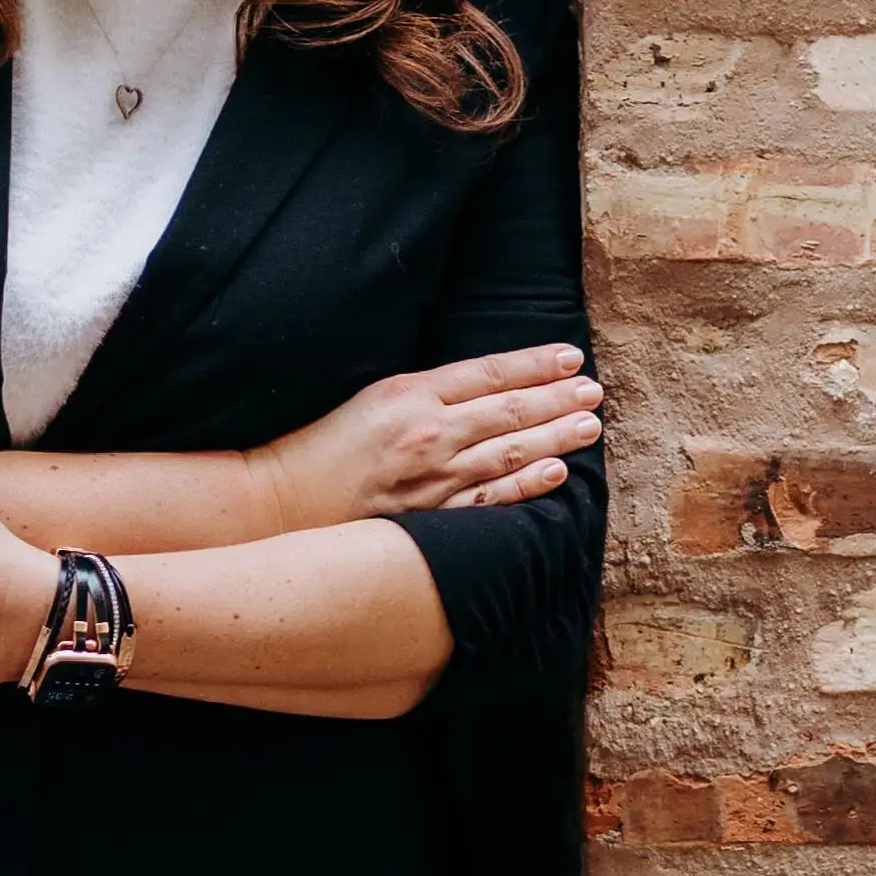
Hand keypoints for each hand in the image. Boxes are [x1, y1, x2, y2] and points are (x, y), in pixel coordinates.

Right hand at [247, 343, 603, 530]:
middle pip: (509, 411)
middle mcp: (427, 434)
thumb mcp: (372, 398)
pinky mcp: (430, 518)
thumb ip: (427, 391)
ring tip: (589, 426)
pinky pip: (490, 500)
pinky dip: (526, 485)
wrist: (280, 502)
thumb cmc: (323, 447)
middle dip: (558, 398)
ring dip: (555, 437)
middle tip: (595, 391)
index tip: (571, 357)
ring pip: (508, 454)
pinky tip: (556, 473)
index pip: (489, 373)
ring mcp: (431, 480)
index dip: (535, 364)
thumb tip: (486, 386)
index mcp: (410, 394)